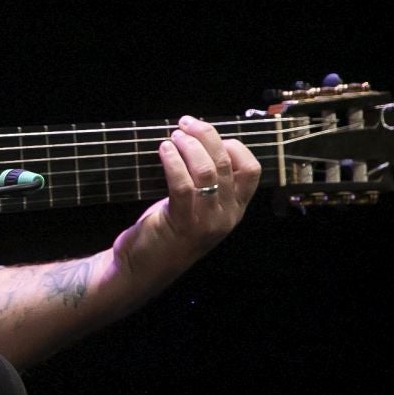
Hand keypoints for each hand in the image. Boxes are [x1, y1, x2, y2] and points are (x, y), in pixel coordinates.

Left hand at [113, 115, 260, 286]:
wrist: (142, 269)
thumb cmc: (167, 232)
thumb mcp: (197, 208)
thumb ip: (207, 182)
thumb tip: (201, 140)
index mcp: (234, 210)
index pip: (251, 169)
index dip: (233, 144)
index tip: (209, 134)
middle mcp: (226, 215)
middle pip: (225, 162)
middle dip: (205, 135)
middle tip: (185, 124)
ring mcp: (207, 221)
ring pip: (207, 170)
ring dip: (187, 145)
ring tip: (172, 138)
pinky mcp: (183, 222)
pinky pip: (183, 183)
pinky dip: (173, 160)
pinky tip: (163, 151)